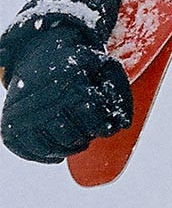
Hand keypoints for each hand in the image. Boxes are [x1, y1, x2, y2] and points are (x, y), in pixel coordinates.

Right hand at [1, 27, 132, 163]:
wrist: (39, 50)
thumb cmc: (78, 63)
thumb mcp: (103, 66)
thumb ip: (120, 93)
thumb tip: (124, 124)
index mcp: (71, 84)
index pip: (95, 122)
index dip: (103, 127)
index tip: (103, 122)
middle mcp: (45, 99)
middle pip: (73, 137)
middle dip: (86, 138)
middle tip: (87, 131)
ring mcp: (25, 114)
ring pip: (53, 148)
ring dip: (69, 149)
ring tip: (75, 139)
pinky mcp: (11, 126)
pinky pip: (29, 152)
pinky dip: (45, 156)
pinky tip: (56, 150)